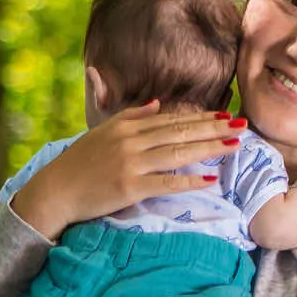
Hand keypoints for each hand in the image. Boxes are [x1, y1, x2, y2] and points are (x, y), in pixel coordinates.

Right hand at [11, 101, 245, 238]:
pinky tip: (210, 178)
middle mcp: (131, 142)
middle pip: (180, 133)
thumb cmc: (79, 164)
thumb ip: (131, 117)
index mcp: (126, 127)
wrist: (54, 191)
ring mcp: (131, 164)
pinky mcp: (129, 188)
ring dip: (209, 148)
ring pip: (178, 153)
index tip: (225, 116)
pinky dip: (189, 180)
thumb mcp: (102, 132)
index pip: (171, 120)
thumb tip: (157, 105)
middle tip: (242, 126)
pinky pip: (166, 183)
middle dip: (214, 129)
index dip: (201, 118)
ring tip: (234, 146)